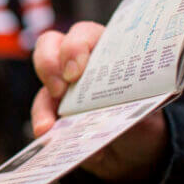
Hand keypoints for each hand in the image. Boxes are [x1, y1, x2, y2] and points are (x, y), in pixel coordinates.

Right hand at [31, 22, 167, 183]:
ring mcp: (63, 83)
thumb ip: (127, 110)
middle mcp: (80, 60)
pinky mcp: (52, 108)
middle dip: (49, 64)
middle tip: (59, 90)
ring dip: (42, 102)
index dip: (75, 48)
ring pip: (41, 77)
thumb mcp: (143, 111)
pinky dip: (42, 124)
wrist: (134, 148)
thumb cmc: (141, 117)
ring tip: (48, 127)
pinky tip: (48, 137)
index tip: (75, 73)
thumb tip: (110, 119)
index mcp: (107, 50)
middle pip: (51, 44)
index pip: (85, 34)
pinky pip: (40, 111)